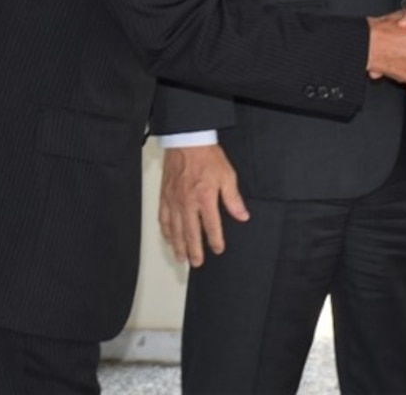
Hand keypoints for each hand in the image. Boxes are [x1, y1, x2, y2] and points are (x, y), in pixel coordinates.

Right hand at [159, 144, 247, 266]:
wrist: (186, 141)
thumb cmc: (207, 156)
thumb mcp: (227, 176)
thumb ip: (233, 199)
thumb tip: (242, 216)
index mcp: (204, 198)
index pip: (211, 226)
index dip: (215, 241)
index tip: (218, 249)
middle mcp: (187, 203)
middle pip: (190, 233)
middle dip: (194, 250)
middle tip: (196, 263)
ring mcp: (174, 201)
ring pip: (174, 229)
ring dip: (178, 245)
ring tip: (181, 257)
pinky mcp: (164, 196)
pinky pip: (163, 218)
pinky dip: (165, 231)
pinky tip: (168, 238)